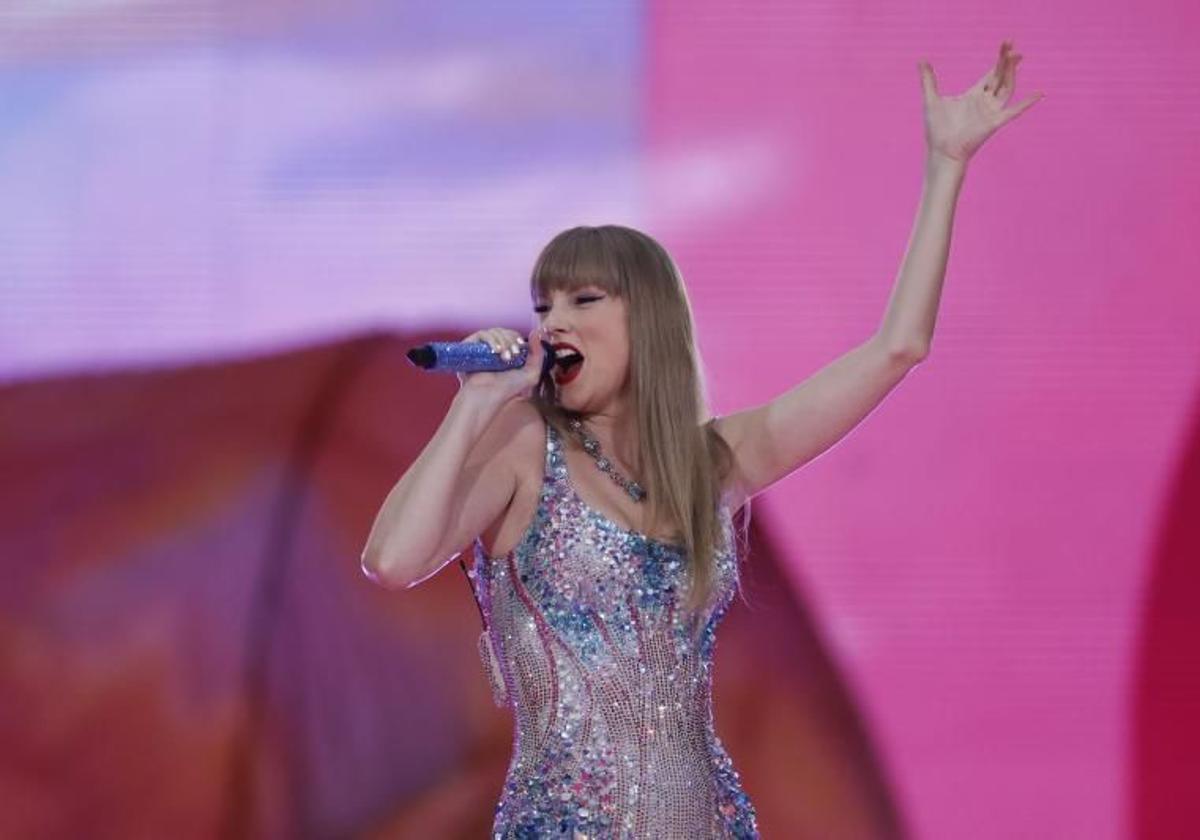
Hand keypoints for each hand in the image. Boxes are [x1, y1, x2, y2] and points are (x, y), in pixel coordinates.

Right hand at [455, 326, 547, 403]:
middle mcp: (494, 349)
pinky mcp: (470, 347)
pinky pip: (482, 334)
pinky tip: (495, 351)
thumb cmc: (508, 389)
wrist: (489, 396)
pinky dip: (491, 340)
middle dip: (511, 340)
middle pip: (504, 331)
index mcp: (507, 353)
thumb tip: (536, 333)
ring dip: (503, 341)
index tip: (520, 347)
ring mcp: (482, 348)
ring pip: (494, 331)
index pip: (513, 335)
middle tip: (513, 355)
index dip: (517, 338)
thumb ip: (538, 354)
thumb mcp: (531, 373)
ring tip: (504, 357)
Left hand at [918, 39, 1043, 165]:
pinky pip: (1014, 112)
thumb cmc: (936, 130)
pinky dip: (1026, 103)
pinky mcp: (994, 123)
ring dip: (1011, 72)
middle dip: (1006, 60)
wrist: (941, 151)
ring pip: (1007, 88)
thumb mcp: (931, 99)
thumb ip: (928, 80)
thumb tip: (921, 60)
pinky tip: (1039, 94)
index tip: (1007, 44)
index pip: (990, 75)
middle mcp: (985, 102)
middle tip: (1011, 42)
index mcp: (973, 96)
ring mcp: (991, 112)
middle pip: (1000, 77)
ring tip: (1016, 56)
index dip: (999, 60)